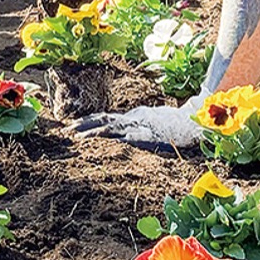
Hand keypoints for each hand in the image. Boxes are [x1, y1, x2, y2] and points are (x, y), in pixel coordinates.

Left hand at [75, 96, 204, 152]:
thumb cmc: (175, 126)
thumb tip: (127, 134)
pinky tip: (101, 144)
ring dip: (92, 132)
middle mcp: (133, 119)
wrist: (193, 125)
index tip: (72, 126)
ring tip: (77, 138)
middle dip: (84, 124)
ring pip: (111, 127)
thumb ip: (140, 125)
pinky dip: (114, 139)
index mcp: (133, 116)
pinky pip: (127, 138)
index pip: (105, 116)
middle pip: (103, 119)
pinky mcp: (147, 135)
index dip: (88, 120)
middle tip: (67, 131)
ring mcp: (139, 126)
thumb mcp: (154, 121)